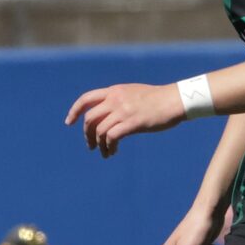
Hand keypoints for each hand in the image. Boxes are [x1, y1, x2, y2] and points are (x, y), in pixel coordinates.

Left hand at [66, 81, 186, 156]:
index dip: (75, 111)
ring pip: (99, 130)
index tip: (69, 122)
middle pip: (89, 118)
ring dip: (98, 144)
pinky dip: (109, 147)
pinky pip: (111, 137)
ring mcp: (123, 111)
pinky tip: (113, 151)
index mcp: (115, 91)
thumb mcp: (135, 93)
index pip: (86, 99)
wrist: (176, 100)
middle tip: (90, 145)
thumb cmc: (159, 99)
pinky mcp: (132, 123)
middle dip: (86, 134)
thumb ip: (120, 100)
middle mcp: (115, 99)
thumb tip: (111, 113)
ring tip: (104, 152)